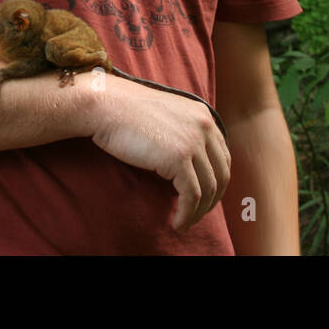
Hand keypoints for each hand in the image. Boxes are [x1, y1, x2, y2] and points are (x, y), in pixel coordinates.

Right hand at [86, 74, 230, 231]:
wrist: (106, 105)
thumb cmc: (125, 111)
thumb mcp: (164, 115)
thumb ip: (181, 130)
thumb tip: (185, 162)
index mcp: (203, 114)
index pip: (222, 155)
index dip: (216, 180)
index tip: (203, 197)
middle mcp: (204, 126)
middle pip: (221, 173)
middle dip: (212, 199)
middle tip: (196, 214)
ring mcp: (193, 141)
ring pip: (209, 188)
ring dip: (199, 212)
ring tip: (184, 223)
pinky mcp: (179, 158)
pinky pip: (192, 195)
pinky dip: (187, 214)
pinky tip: (177, 223)